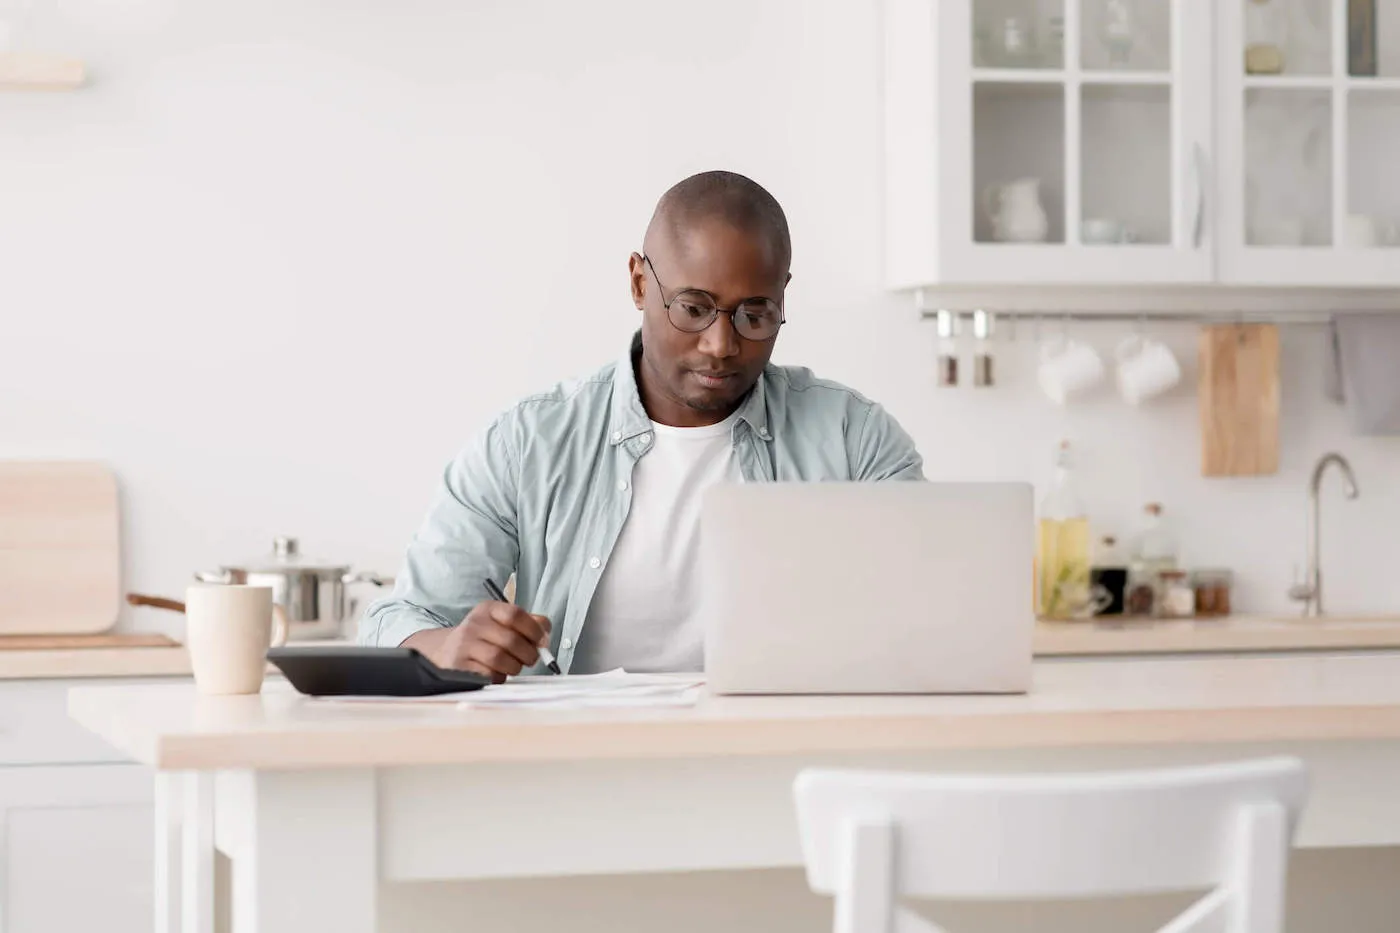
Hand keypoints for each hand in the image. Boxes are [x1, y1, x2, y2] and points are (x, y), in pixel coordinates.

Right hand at [401, 603, 550, 682]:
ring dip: (514, 667)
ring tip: (513, 667)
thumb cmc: (485, 639)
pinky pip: (488, 674)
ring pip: (500, 659)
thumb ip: (529, 624)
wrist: (446, 652)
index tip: (542, 642)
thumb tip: (546, 632)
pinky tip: (496, 673)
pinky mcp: (458, 665)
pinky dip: (499, 677)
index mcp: (488, 609)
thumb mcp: (503, 624)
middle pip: (511, 640)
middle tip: (530, 659)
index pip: (515, 614)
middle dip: (528, 654)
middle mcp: (474, 624)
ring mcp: (464, 644)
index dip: (533, 630)